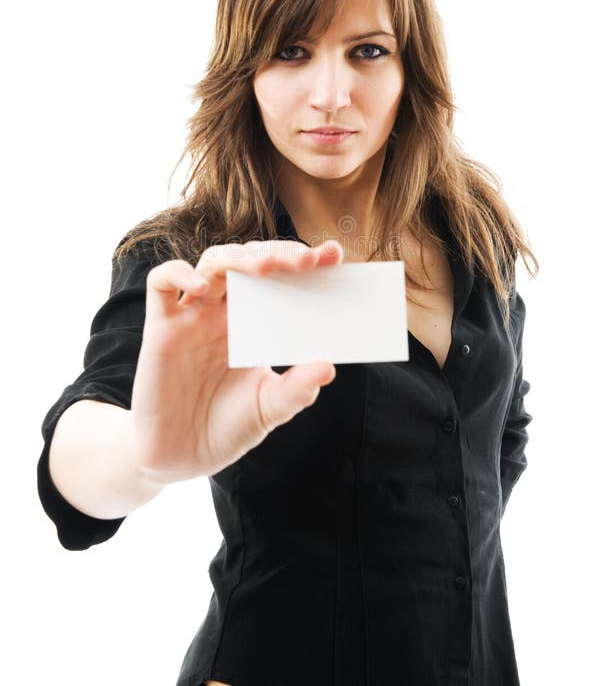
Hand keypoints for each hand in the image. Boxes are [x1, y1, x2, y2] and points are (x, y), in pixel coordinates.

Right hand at [129, 238, 342, 482]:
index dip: (304, 262)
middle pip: (250, 261)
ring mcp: (193, 315)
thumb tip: (328, 367)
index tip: (335, 257)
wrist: (181, 457)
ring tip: (269, 268)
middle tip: (309, 260)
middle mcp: (225, 311)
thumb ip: (296, 389)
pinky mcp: (160, 327)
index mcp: (255, 322)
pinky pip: (161, 284)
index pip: (280, 278)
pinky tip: (202, 286)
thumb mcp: (269, 408)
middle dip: (280, 254)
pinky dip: (179, 274)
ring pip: (213, 263)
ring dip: (241, 258)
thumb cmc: (227, 426)